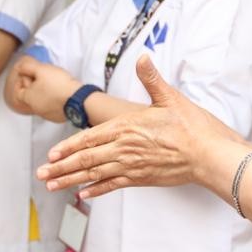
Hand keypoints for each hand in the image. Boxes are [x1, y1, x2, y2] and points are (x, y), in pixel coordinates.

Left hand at [11, 56, 81, 122]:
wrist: (77, 99)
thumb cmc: (58, 83)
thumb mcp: (41, 69)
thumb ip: (28, 67)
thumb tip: (20, 67)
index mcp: (28, 98)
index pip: (18, 91)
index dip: (22, 82)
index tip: (29, 75)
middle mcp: (35, 109)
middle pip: (30, 97)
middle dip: (34, 87)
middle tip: (43, 78)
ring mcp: (47, 115)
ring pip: (41, 103)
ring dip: (44, 95)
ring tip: (53, 85)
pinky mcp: (58, 117)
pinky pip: (52, 108)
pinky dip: (54, 102)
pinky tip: (61, 95)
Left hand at [36, 55, 232, 197]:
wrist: (209, 155)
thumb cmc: (192, 126)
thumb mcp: (170, 97)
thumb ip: (151, 78)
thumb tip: (143, 57)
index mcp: (127, 127)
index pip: (90, 137)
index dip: (68, 146)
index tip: (52, 153)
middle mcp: (125, 149)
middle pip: (86, 159)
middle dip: (61, 167)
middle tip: (41, 174)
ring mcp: (132, 166)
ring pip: (95, 175)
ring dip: (71, 180)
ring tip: (52, 185)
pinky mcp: (141, 178)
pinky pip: (113, 185)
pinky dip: (97, 190)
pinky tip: (84, 194)